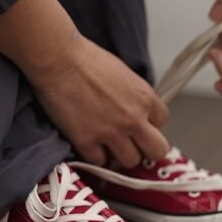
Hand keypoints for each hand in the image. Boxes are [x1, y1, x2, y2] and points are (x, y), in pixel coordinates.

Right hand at [0, 0, 168, 167]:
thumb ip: (134, 96)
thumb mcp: (123, 74)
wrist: (59, 60)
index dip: (149, 124)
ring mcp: (111, 133)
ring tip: (107, 144)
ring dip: (120, 155)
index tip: (137, 123)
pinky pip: (100, 162)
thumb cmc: (87, 60)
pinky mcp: (87, 141)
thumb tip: (134, 112)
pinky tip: (89, 144)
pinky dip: (95, 155)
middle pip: (157, 151)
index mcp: (145, 97)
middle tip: (131, 144)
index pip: (162, 122)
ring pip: (130, 161)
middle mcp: (133, 118)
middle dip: (145, 149)